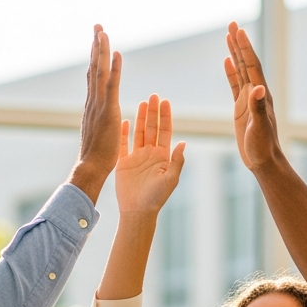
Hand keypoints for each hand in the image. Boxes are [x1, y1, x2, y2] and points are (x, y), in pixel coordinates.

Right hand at [68, 24, 121, 203]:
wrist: (89, 168)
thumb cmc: (95, 158)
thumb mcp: (97, 133)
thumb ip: (98, 121)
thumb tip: (99, 115)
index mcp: (92, 106)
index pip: (93, 76)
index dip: (95, 58)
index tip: (96, 41)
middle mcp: (93, 101)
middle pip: (94, 67)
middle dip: (95, 45)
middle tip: (97, 26)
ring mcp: (99, 104)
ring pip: (100, 71)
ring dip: (101, 49)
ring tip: (102, 30)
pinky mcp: (108, 111)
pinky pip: (112, 85)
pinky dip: (114, 68)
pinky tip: (116, 52)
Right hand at [114, 95, 185, 215]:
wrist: (137, 211)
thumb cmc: (156, 198)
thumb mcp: (171, 179)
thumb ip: (177, 161)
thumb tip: (183, 142)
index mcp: (163, 157)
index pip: (165, 132)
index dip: (165, 117)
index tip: (165, 102)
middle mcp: (150, 154)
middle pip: (152, 128)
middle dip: (153, 112)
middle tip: (153, 96)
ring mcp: (136, 157)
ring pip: (138, 132)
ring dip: (140, 118)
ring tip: (143, 102)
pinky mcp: (123, 162)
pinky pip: (123, 144)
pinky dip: (123, 132)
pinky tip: (125, 120)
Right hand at [223, 22, 283, 171]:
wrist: (263, 161)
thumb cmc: (263, 146)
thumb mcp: (259, 127)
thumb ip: (257, 107)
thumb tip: (257, 88)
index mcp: (261, 94)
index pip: (252, 66)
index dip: (244, 48)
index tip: (238, 30)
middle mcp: (256, 93)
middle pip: (246, 62)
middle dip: (239, 43)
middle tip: (232, 24)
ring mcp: (248, 99)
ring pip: (241, 70)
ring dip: (235, 52)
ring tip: (229, 35)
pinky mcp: (241, 108)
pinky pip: (235, 84)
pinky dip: (231, 71)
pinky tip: (227, 61)